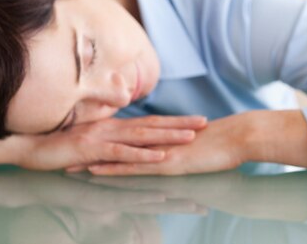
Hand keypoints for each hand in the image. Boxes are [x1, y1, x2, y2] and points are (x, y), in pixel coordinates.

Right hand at [15, 115, 207, 170]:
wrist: (28, 144)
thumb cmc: (58, 144)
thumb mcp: (88, 139)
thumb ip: (108, 138)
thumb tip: (125, 141)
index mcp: (113, 125)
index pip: (148, 121)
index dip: (172, 120)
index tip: (194, 120)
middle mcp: (112, 127)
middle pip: (152, 124)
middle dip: (179, 124)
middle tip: (204, 122)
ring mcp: (103, 136)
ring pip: (142, 136)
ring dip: (168, 136)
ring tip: (191, 137)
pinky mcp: (93, 149)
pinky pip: (122, 152)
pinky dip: (142, 154)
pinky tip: (159, 156)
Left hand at [84, 113, 249, 175]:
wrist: (240, 136)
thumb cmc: (226, 141)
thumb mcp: (199, 143)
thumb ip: (185, 145)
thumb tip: (179, 148)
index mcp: (162, 136)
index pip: (128, 136)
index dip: (106, 139)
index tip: (85, 140)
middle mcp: (156, 141)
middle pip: (116, 143)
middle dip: (90, 147)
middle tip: (66, 149)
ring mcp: (160, 151)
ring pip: (119, 154)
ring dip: (94, 159)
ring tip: (69, 163)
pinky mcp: (166, 163)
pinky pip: (134, 167)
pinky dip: (112, 167)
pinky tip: (95, 170)